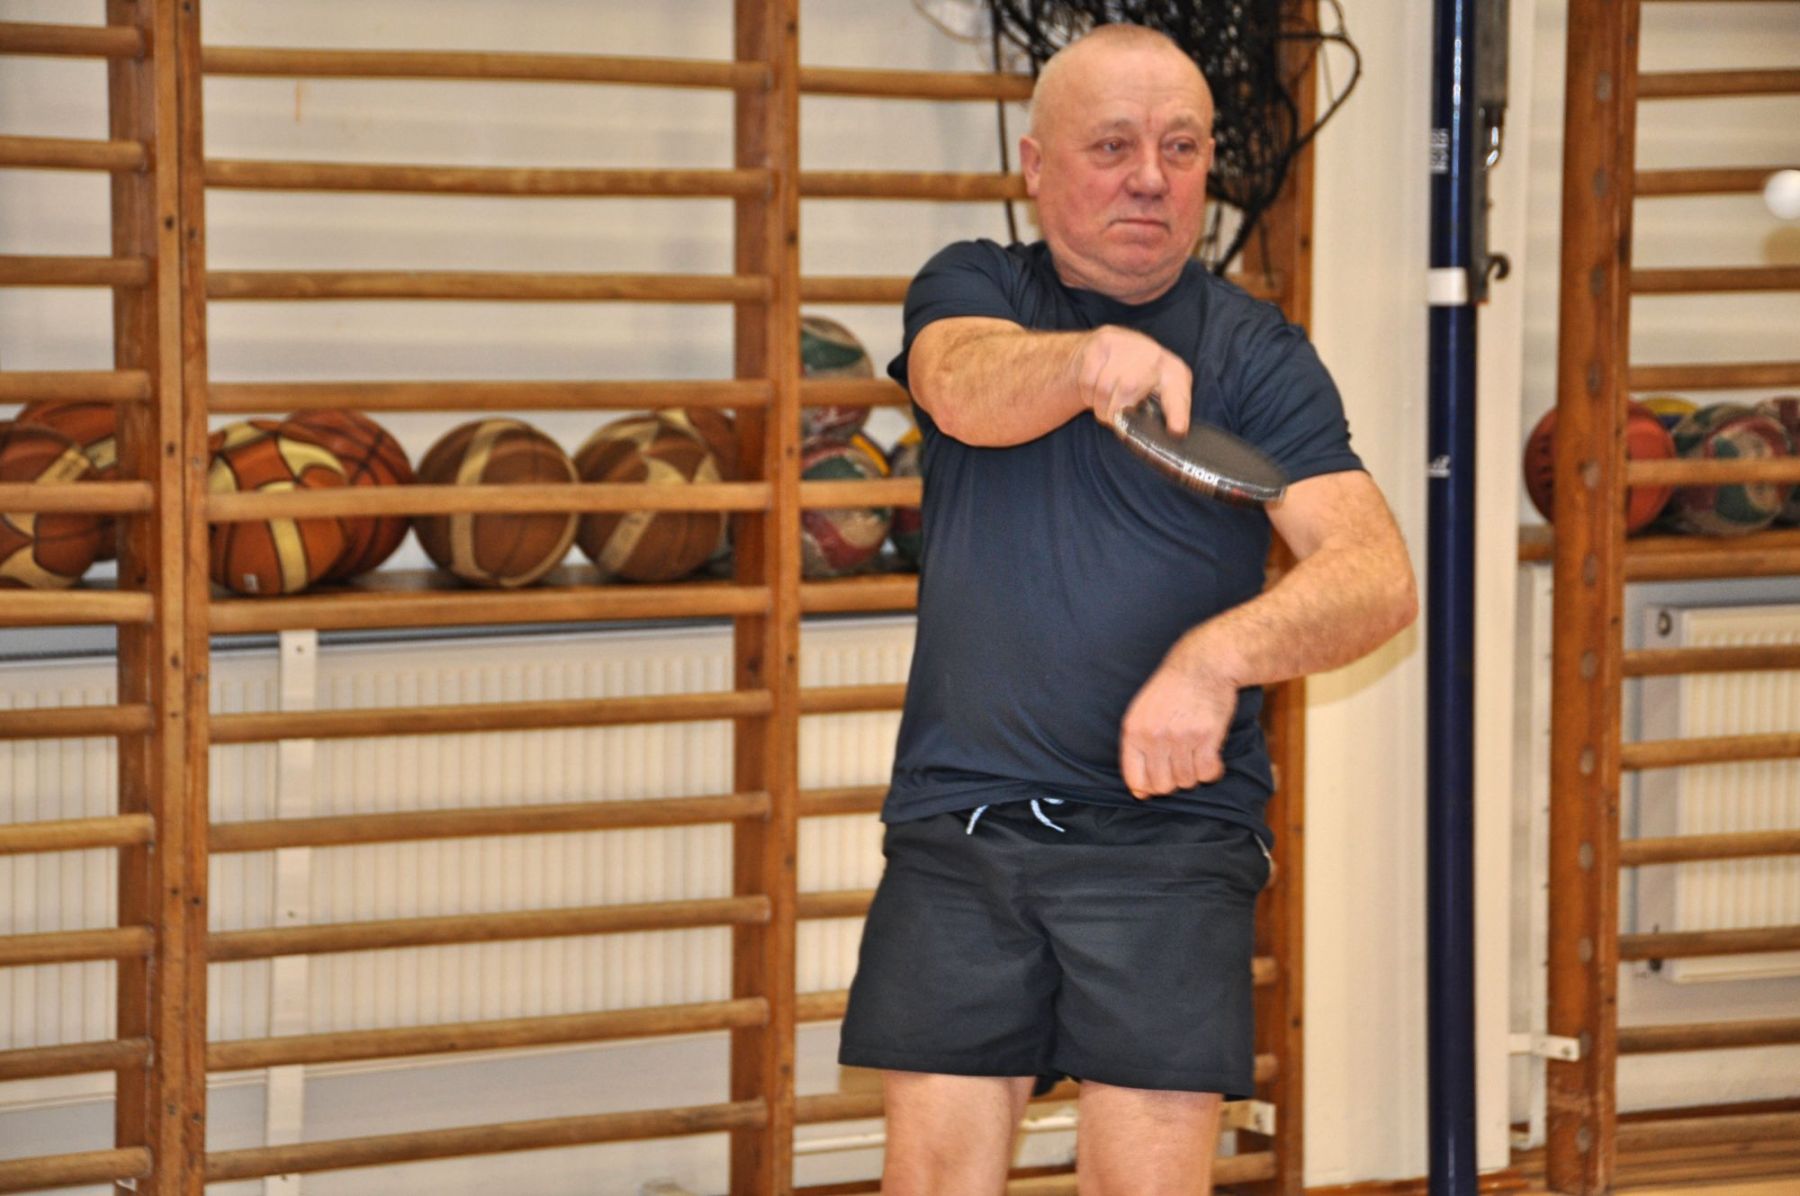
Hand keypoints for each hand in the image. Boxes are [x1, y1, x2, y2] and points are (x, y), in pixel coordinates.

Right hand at [1072, 326, 1192, 435]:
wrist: (1107, 349)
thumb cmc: (1134, 379)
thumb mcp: (1154, 396)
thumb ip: (1158, 415)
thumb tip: (1161, 437)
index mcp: (1175, 374)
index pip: (1177, 395)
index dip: (1177, 413)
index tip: (1176, 430)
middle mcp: (1155, 355)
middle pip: (1130, 388)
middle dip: (1115, 410)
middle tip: (1113, 420)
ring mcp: (1129, 344)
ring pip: (1105, 386)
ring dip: (1099, 405)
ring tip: (1103, 405)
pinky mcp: (1104, 341)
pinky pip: (1089, 379)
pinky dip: (1087, 393)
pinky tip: (1094, 391)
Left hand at [1118, 636, 1240, 798]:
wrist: (1203, 665)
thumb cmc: (1172, 691)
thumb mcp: (1142, 712)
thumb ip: (1138, 749)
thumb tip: (1139, 792)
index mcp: (1133, 731)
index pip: (1135, 780)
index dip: (1148, 788)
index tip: (1160, 781)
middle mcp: (1154, 736)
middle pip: (1162, 786)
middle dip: (1174, 781)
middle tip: (1182, 764)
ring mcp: (1180, 737)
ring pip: (1187, 781)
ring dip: (1194, 773)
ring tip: (1197, 753)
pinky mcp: (1206, 736)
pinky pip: (1207, 773)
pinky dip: (1212, 771)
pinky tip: (1212, 756)